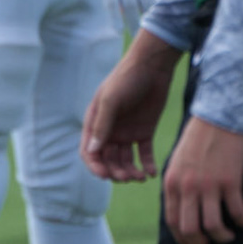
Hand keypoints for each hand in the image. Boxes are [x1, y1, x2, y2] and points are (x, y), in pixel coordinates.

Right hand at [81, 35, 178, 180]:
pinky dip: (146, 165)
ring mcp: (127, 133)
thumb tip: (92, 151)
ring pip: (125, 161)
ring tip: (141, 177)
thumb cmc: (126, 78)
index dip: (95, 166)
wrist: (153, 66)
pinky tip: (151, 172)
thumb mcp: (111, 100)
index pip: (90, 152)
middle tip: (127, 177)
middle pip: (108, 160)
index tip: (105, 175)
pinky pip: (144, 154)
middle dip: (115, 172)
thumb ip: (102, 125)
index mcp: (96, 123)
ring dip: (131, 171)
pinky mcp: (144, 132)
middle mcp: (110, 131)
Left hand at [162, 117, 242, 243]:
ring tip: (228, 236)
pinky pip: (237, 211)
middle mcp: (188, 187)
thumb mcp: (176, 164)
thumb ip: (177, 187)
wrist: (216, 118)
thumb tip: (181, 212)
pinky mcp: (230, 181)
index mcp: (172, 184)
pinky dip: (242, 221)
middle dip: (200, 243)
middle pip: (191, 229)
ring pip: (214, 226)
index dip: (182, 238)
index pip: (173, 222)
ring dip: (222, 237)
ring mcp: (209, 185)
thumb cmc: (196, 142)